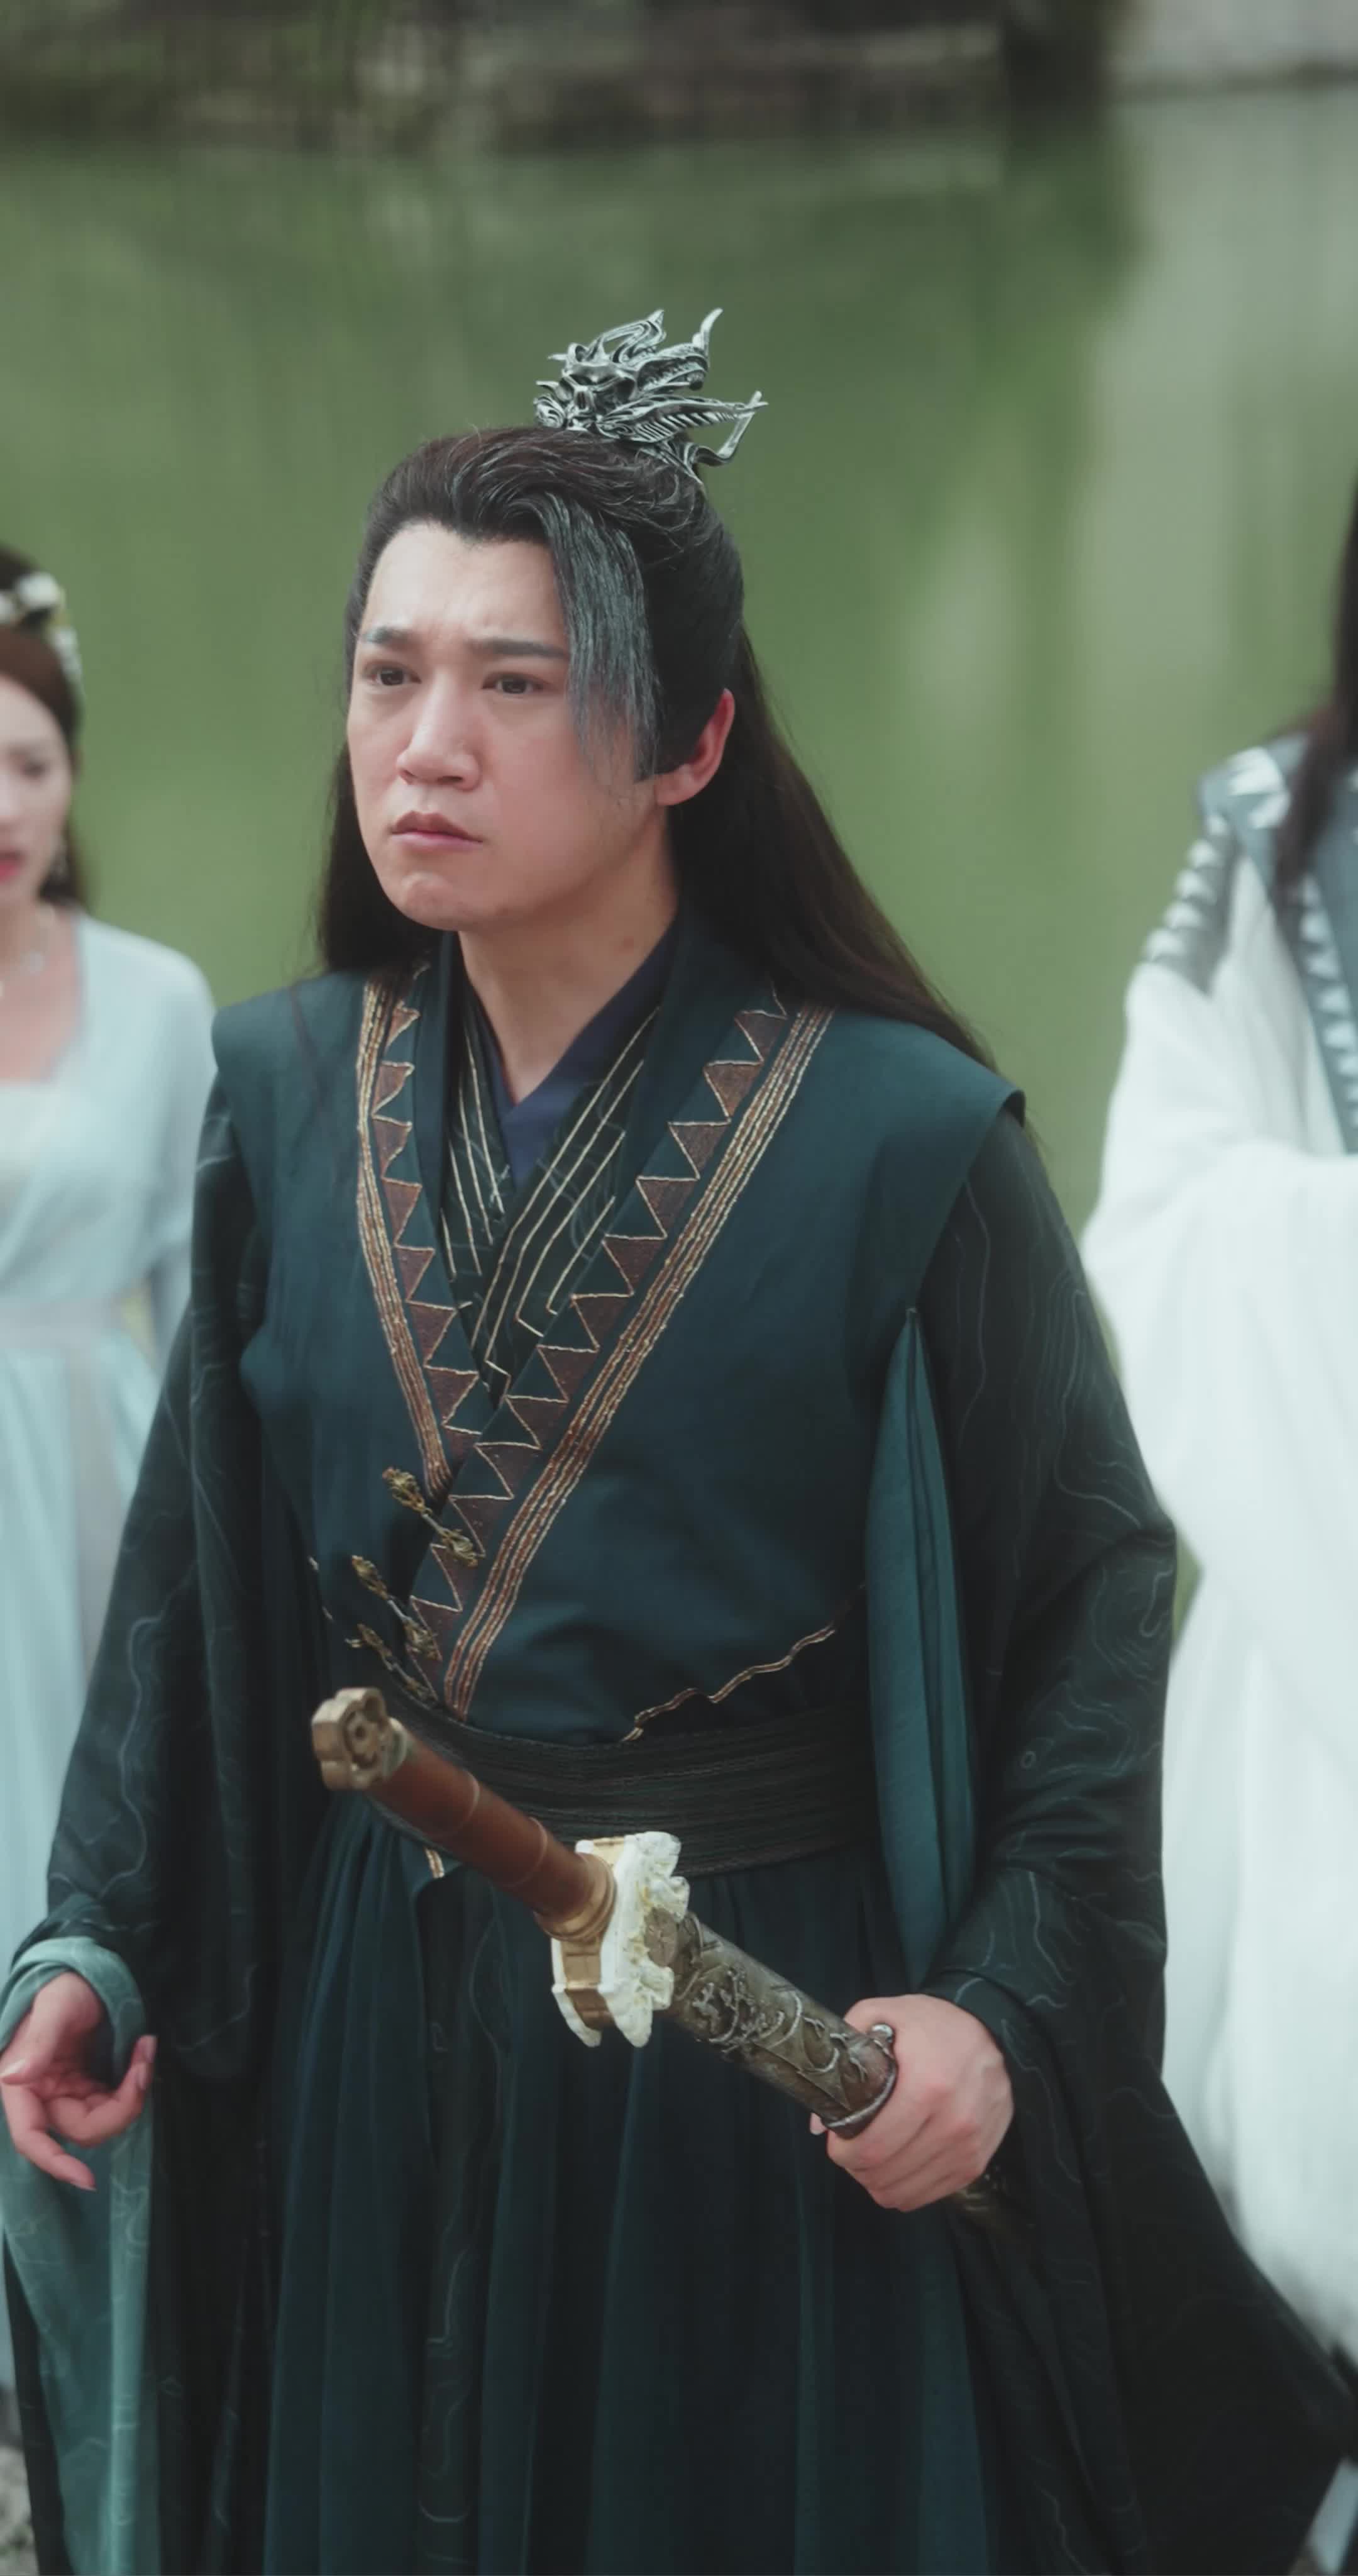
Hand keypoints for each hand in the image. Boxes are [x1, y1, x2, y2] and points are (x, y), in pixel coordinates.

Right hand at [0, 1972, 154, 2190]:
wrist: (87, 1972)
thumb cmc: (65, 1985)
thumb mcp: (55, 2006)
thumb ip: (38, 2042)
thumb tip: (13, 2077)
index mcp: (20, 2085)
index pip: (31, 2138)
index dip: (55, 2163)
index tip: (88, 2180)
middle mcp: (41, 2096)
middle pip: (82, 2129)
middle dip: (121, 2105)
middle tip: (145, 2063)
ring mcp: (67, 2093)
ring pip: (103, 2119)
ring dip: (132, 2092)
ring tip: (146, 2049)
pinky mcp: (89, 2087)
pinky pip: (114, 2102)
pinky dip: (134, 2083)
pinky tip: (143, 2051)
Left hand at [813, 1994, 1012, 2212]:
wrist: (993, 2031)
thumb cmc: (932, 2024)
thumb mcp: (881, 2014)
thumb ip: (844, 2053)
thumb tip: (819, 2120)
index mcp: (928, 2085)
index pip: (873, 2148)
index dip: (843, 2153)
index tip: (835, 2141)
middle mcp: (954, 2122)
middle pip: (885, 2174)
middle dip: (856, 2167)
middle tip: (850, 2149)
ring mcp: (969, 2146)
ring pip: (904, 2192)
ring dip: (879, 2180)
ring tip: (873, 2156)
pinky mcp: (977, 2162)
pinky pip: (929, 2195)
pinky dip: (906, 2186)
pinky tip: (899, 2163)